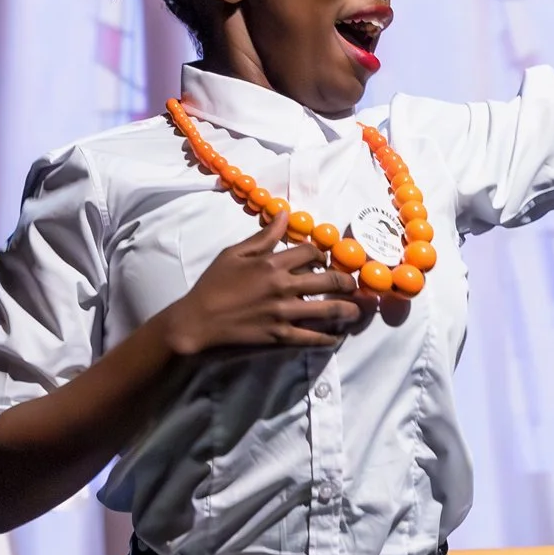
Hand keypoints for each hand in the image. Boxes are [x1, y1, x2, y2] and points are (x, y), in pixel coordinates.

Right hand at [163, 212, 371, 357]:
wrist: (197, 321)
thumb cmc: (212, 285)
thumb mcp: (233, 254)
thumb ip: (263, 237)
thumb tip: (284, 215)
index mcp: (272, 264)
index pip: (310, 253)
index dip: (322, 254)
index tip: (324, 260)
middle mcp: (283, 287)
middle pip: (329, 280)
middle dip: (346, 282)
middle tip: (353, 286)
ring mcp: (284, 313)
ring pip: (328, 310)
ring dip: (347, 310)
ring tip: (356, 311)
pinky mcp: (280, 336)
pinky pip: (312, 338)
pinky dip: (328, 339)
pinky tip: (336, 338)